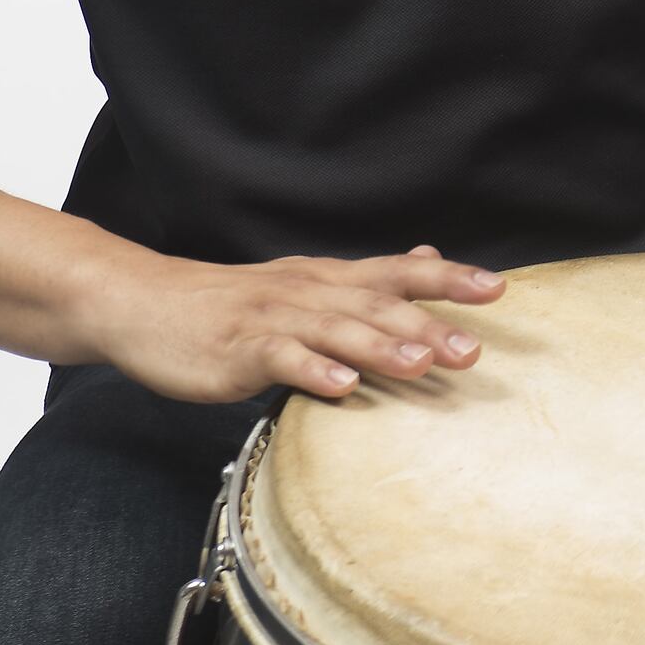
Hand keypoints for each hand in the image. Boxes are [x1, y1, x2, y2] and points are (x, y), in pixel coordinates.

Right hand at [85, 243, 504, 402]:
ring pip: (336, 329)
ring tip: (422, 363)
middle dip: (429, 324)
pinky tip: (341, 387)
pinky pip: (280, 359)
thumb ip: (367, 281)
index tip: (498, 288)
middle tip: (474, 349)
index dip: (449, 277)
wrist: (145, 304)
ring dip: (381, 346)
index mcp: (329, 279)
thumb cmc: (232, 305)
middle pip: (378, 304)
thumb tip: (428, 257)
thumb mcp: (306, 283)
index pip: (399, 272)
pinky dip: (312, 371)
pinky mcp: (238, 350)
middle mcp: (309, 291)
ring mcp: (273, 319)